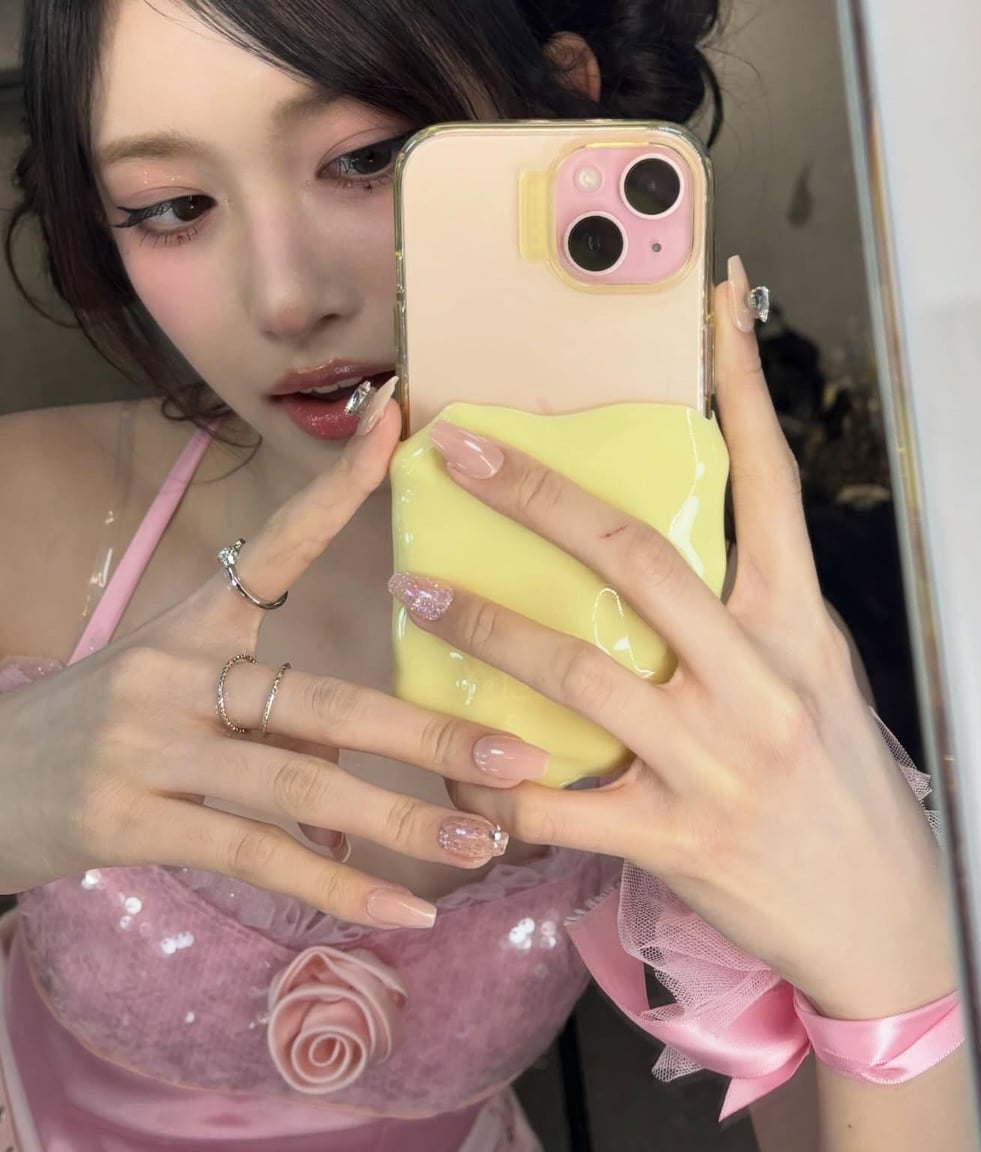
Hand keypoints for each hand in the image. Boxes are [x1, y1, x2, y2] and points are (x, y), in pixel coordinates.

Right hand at [0, 390, 548, 926]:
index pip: (277, 543)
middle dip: (428, 733)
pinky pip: (254, 856)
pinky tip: (403, 911)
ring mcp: (150, 746)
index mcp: (193, 621)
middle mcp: (174, 670)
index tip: (398, 425)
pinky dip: (336, 888)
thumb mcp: (179, 692)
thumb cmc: (102, 731)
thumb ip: (274, 722)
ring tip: (481, 842)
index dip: (339, 486)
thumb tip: (363, 788)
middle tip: (520, 759)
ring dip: (400, 819)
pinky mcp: (131, 821)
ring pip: (299, 783)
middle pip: (322, 697)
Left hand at [391, 262, 954, 1013]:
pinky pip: (559, 804)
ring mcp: (713, 759)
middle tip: (459, 451)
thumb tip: (667, 539)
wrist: (877, 914)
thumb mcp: (814, 672)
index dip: (741, 383)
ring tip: (419, 594)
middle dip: (537, 495)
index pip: (770, 479)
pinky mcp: (673, 838)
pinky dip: (498, 779)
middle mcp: (757, 678)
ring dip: (488, 626)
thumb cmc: (837, 778)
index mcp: (796, 623)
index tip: (712, 302)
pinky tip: (452, 757)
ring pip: (579, 670)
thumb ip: (748, 608)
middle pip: (635, 556)